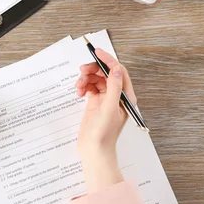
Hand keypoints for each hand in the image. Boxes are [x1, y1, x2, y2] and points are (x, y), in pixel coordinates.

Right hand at [75, 49, 136, 192]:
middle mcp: (116, 96)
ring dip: (86, 79)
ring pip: (96, 79)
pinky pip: (89, 87)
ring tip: (78, 86)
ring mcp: (105, 99)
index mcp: (125, 97)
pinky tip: (79, 92)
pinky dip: (83, 86)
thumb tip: (116, 69)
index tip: (97, 52)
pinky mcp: (95, 103)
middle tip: (82, 71)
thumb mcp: (109, 109)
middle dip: (93, 69)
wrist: (93, 152)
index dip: (108, 60)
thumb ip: (113, 88)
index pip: (118, 71)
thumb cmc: (103, 135)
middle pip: (105, 73)